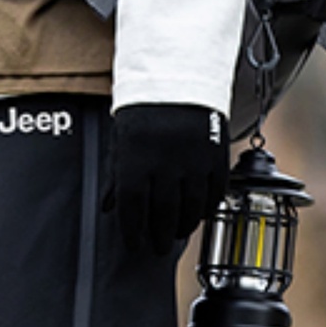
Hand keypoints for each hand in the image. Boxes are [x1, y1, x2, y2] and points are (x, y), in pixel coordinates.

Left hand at [102, 104, 229, 255]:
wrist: (179, 78)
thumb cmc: (144, 113)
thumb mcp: (122, 140)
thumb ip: (115, 175)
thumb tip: (108, 208)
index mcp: (136, 158)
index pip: (133, 207)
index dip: (133, 231)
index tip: (134, 244)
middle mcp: (166, 162)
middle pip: (163, 214)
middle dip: (160, 236)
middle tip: (158, 247)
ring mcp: (195, 160)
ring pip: (192, 207)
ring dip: (184, 226)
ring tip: (178, 232)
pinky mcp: (217, 156)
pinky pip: (214, 192)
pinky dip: (206, 208)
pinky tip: (198, 214)